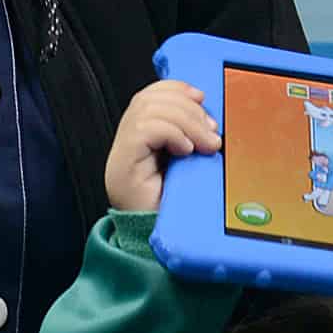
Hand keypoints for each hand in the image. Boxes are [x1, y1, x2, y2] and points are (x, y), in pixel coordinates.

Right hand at [106, 82, 218, 213]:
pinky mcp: (123, 164)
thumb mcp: (187, 163)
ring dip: (186, 121)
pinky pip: (146, 129)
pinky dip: (172, 133)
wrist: (163, 244)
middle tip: (212, 133)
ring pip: (149, 109)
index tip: (202, 99)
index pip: (150, 96)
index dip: (176, 89)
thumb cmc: (177, 208)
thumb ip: (187, 136)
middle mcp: (125, 144)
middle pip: (150, 99)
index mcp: (139, 140)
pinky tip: (186, 151)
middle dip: (188, 108)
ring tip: (204, 145)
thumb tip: (203, 110)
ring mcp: (121, 154)